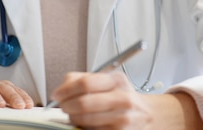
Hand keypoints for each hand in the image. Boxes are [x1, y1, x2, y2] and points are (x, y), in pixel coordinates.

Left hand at [50, 71, 202, 129]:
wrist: (146, 114)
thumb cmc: (120, 96)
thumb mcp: (106, 81)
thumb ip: (81, 78)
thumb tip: (61, 88)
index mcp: (116, 80)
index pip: (85, 83)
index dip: (66, 90)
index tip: (57, 95)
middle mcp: (122, 98)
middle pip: (83, 103)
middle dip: (67, 106)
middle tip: (63, 106)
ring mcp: (123, 118)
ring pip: (85, 120)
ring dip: (73, 119)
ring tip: (74, 115)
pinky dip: (84, 128)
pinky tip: (86, 123)